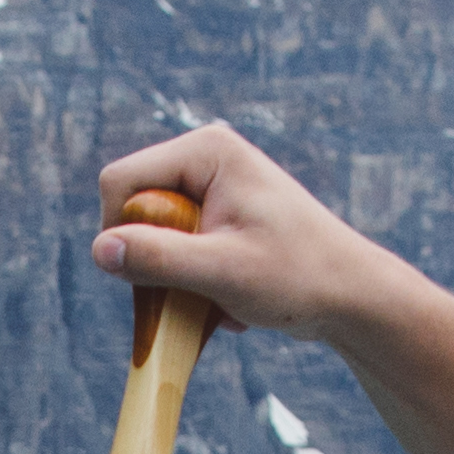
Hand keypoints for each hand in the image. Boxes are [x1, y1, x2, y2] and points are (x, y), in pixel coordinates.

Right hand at [90, 123, 424, 345]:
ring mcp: (213, 189)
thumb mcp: (221, 270)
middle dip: (157, 262)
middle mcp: (206, 159)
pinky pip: (178, 253)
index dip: (120, 233)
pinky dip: (195, 286)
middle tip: (197, 291)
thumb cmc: (298, 276)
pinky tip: (231, 303)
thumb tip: (100, 251)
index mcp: (206, 150)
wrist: (353, 298)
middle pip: (135, 211)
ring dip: (178, 281)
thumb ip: (158, 258)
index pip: (121, 182)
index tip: (150, 277)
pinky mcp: (219, 220)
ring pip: (154, 239)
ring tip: (221, 300)